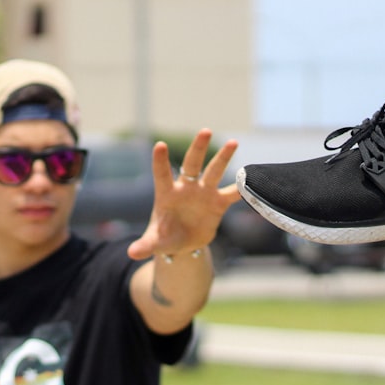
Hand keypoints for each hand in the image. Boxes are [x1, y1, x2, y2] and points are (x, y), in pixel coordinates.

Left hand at [127, 129, 239, 260]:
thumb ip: (145, 245)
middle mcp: (186, 188)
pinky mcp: (218, 203)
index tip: (159, 145)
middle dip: (198, 148)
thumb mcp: (154, 243)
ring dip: (223, 158)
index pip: (162, 174)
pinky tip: (253, 178)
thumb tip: (131, 253)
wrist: (184, 243)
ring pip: (214, 171)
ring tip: (233, 142)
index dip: (160, 161)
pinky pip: (232, 193)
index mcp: (166, 194)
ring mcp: (203, 193)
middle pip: (192, 164)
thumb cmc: (164, 237)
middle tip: (205, 131)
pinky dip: (242, 188)